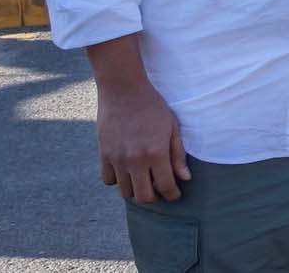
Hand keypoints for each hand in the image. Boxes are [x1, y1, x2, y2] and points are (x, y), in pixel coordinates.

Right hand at [85, 38, 190, 203]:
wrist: (123, 90)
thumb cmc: (152, 106)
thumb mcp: (172, 126)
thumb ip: (177, 154)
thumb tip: (184, 178)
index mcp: (156, 153)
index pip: (165, 187)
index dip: (172, 195)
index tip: (175, 194)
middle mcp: (135, 160)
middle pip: (144, 196)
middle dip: (155, 197)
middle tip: (160, 190)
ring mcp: (117, 159)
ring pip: (125, 192)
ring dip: (136, 190)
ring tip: (143, 181)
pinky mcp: (104, 154)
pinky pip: (108, 180)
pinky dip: (118, 181)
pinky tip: (127, 171)